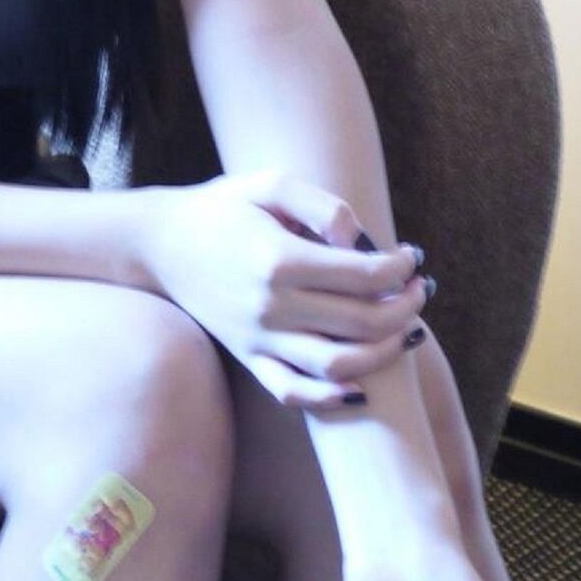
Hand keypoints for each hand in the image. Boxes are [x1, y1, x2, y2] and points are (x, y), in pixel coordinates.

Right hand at [138, 169, 428, 412]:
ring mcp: (258, 338)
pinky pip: (293, 392)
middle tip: (419, 291)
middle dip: (406, 308)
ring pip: (338, 365)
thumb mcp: (270, 183)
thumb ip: (322, 205)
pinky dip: (331, 397)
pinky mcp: (249, 357)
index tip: (412, 257)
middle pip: (363, 322)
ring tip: (404, 331)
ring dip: (385, 352)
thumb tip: (360, 241)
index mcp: (279, 259)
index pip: (365, 274)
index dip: (401, 268)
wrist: (160, 245)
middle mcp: (271, 305)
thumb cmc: (222, 208)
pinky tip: (360, 386)